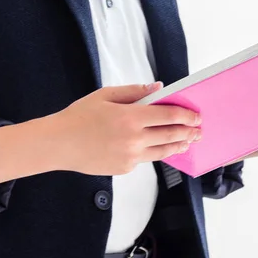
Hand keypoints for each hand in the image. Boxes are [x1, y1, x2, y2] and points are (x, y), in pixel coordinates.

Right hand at [53, 82, 201, 174]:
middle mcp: (134, 139)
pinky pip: (145, 159)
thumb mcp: (104, 96)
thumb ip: (134, 92)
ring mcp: (130, 157)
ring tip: (188, 142)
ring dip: (178, 145)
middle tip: (198, 130)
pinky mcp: (124, 168)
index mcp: (130, 117)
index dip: (186, 115)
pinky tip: (161, 148)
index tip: (196, 115)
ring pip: (163, 152)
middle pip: (171, 135)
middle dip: (188, 132)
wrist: (59, 144)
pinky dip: (154, 152)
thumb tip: (157, 88)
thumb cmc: (78, 118)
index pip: (168, 116)